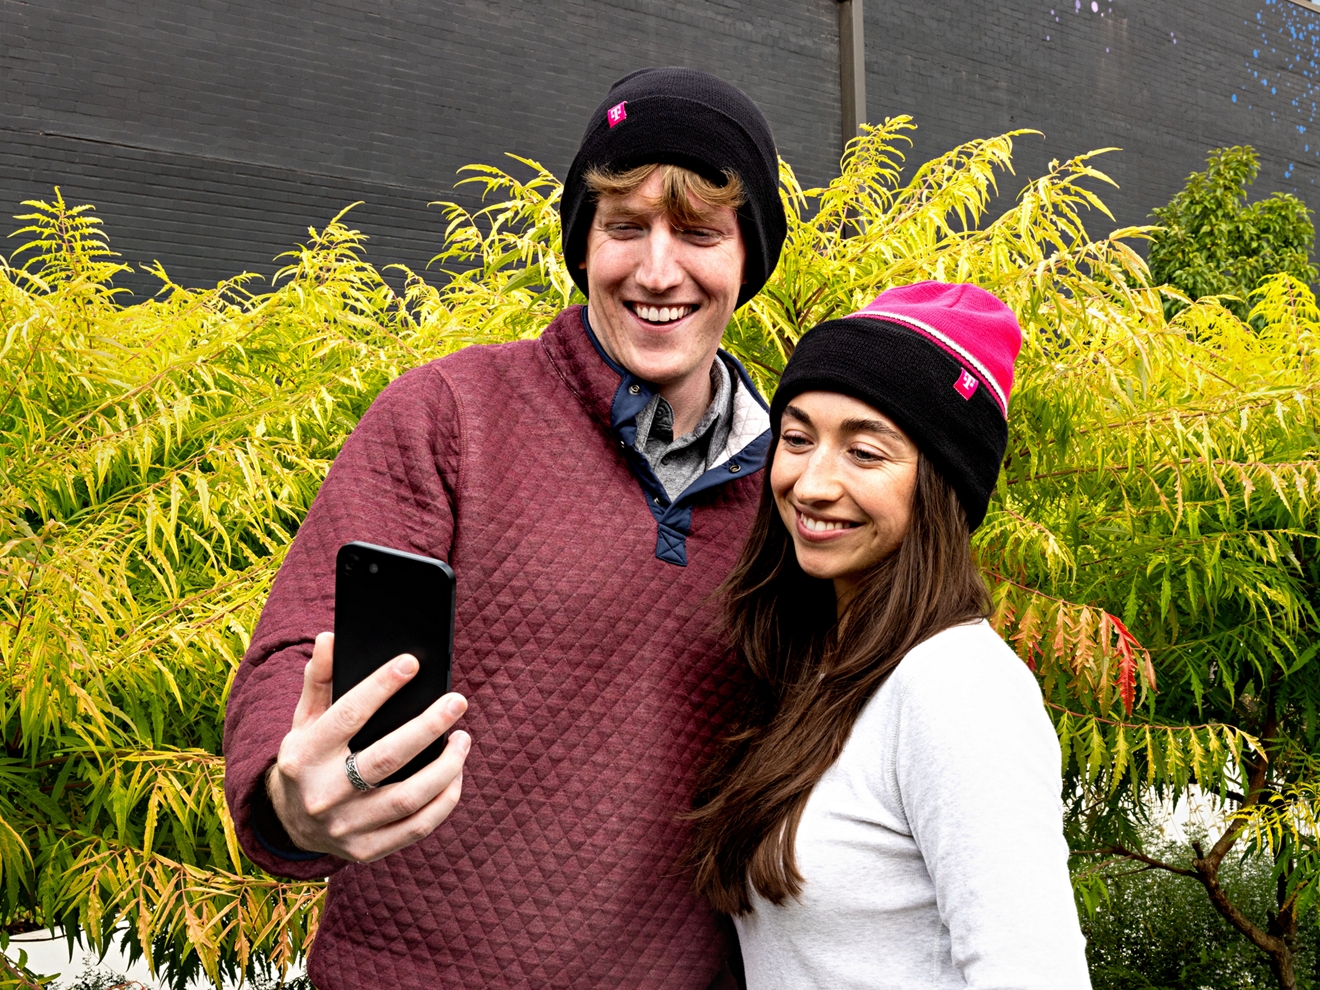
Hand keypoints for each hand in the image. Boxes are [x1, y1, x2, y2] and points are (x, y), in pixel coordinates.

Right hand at [266, 631, 470, 861]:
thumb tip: (331, 639)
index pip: (347, 715)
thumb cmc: (308, 758)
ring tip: (463, 739)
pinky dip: (444, 801)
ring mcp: (344, 827)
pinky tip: (456, 775)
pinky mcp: (366, 850)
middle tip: (457, 701)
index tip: (412, 663)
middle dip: (427, 727)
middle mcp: (322, 794)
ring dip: (445, 767)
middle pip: (384, 759)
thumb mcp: (304, 719)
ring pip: (407, 799)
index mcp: (304, 755)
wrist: (289, 824)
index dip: (380, 686)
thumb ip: (319, 679)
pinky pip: (416, 828)